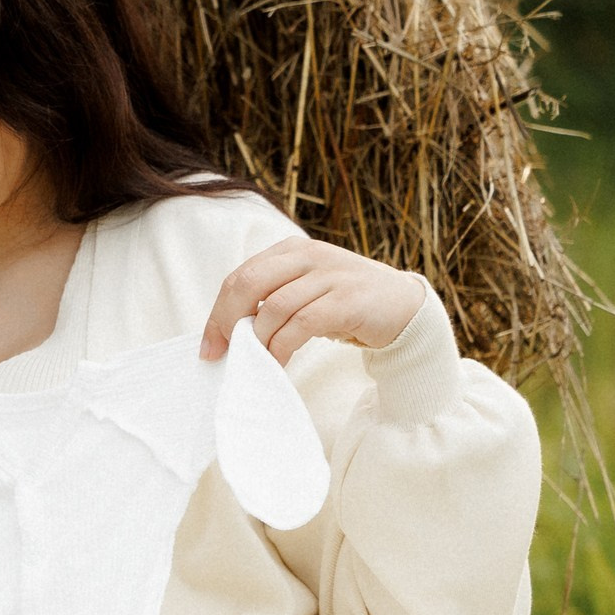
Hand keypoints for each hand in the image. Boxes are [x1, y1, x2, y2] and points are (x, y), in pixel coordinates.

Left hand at [200, 236, 427, 365]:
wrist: (404, 308)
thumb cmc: (344, 305)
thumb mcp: (304, 293)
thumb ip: (271, 300)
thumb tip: (226, 332)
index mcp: (290, 251)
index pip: (240, 277)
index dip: (218, 312)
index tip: (210, 346)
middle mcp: (309, 255)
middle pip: (249, 284)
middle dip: (228, 322)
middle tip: (224, 353)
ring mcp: (330, 275)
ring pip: (275, 307)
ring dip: (259, 341)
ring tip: (257, 362)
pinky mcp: (348, 299)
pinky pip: (303, 324)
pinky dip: (284, 347)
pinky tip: (280, 363)